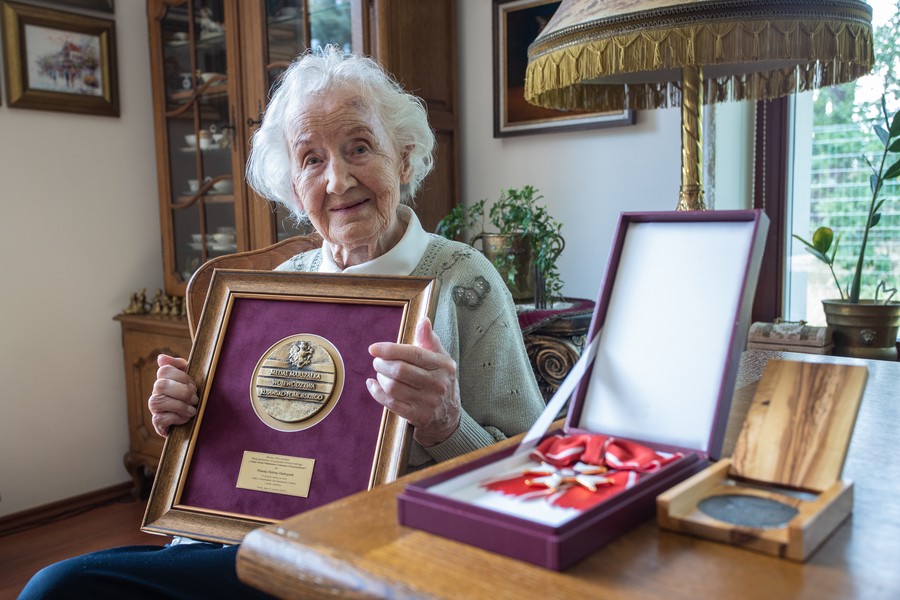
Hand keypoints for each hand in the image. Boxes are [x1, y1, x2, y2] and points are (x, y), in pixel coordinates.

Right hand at [148, 354, 198, 436]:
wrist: (195, 420)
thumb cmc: (192, 396)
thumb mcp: (190, 379)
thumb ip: (179, 366)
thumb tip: (161, 358)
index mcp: (164, 379)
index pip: (164, 370)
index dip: (181, 377)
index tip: (194, 386)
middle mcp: (156, 392)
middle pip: (160, 385)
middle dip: (181, 392)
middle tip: (195, 399)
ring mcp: (155, 407)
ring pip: (157, 401)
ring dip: (179, 406)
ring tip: (192, 410)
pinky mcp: (157, 423)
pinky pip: (160, 418)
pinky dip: (176, 418)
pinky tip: (186, 418)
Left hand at [367, 318, 460, 446]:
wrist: (449, 415)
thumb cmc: (440, 379)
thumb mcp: (441, 358)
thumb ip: (429, 339)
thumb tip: (424, 320)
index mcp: (442, 365)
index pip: (413, 354)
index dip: (391, 350)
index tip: (373, 348)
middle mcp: (437, 384)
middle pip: (400, 371)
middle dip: (382, 364)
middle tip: (377, 361)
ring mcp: (427, 402)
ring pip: (393, 387)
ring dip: (380, 378)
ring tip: (380, 373)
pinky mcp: (417, 416)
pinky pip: (390, 403)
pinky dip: (377, 392)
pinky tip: (373, 385)